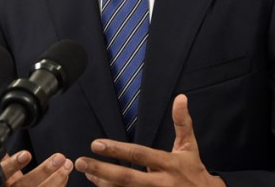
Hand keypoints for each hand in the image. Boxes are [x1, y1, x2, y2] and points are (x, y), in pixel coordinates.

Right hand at [0, 133, 72, 185]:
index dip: (14, 164)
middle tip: (59, 157)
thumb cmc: (0, 181)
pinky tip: (65, 174)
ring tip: (67, 164)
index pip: (4, 172)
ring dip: (57, 178)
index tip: (26, 154)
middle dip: (44, 171)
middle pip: (27, 184)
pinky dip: (59, 185)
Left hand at [74, 94, 224, 186]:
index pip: (139, 155)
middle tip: (81, 161)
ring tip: (86, 172)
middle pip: (127, 178)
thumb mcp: (189, 146)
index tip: (96, 144)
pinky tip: (98, 183)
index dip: (117, 150)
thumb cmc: (193, 170)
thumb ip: (182, 122)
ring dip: (102, 183)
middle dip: (102, 170)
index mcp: (168, 164)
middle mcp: (160, 182)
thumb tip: (180, 97)